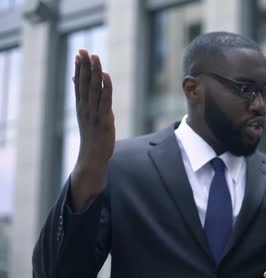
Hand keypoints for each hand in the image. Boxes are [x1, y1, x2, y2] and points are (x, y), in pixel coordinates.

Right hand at [70, 49, 113, 209]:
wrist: (92, 157)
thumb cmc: (92, 136)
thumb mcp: (86, 116)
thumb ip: (85, 100)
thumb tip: (79, 83)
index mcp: (81, 106)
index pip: (79, 83)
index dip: (79, 68)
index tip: (79, 53)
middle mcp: (85, 108)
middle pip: (85, 83)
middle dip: (84, 66)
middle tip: (84, 50)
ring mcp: (94, 113)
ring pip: (93, 88)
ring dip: (94, 72)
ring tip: (94, 57)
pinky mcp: (104, 119)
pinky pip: (105, 100)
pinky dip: (105, 87)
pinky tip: (105, 75)